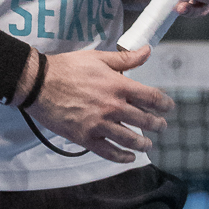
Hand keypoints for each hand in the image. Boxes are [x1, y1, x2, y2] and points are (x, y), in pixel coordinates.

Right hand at [22, 45, 173, 163]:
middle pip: (144, 120)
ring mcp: (99, 124)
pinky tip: (129, 158)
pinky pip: (109, 152)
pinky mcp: (86, 137)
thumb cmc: (67, 68)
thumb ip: (125, 59)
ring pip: (130, 139)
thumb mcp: (98, 58)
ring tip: (148, 145)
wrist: (39, 83)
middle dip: (157, 125)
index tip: (169, 107)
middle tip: (161, 126)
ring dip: (143, 143)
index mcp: (118, 86)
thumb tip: (147, 51)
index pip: (150, 97)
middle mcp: (112, 106)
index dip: (164, 103)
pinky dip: (122, 157)